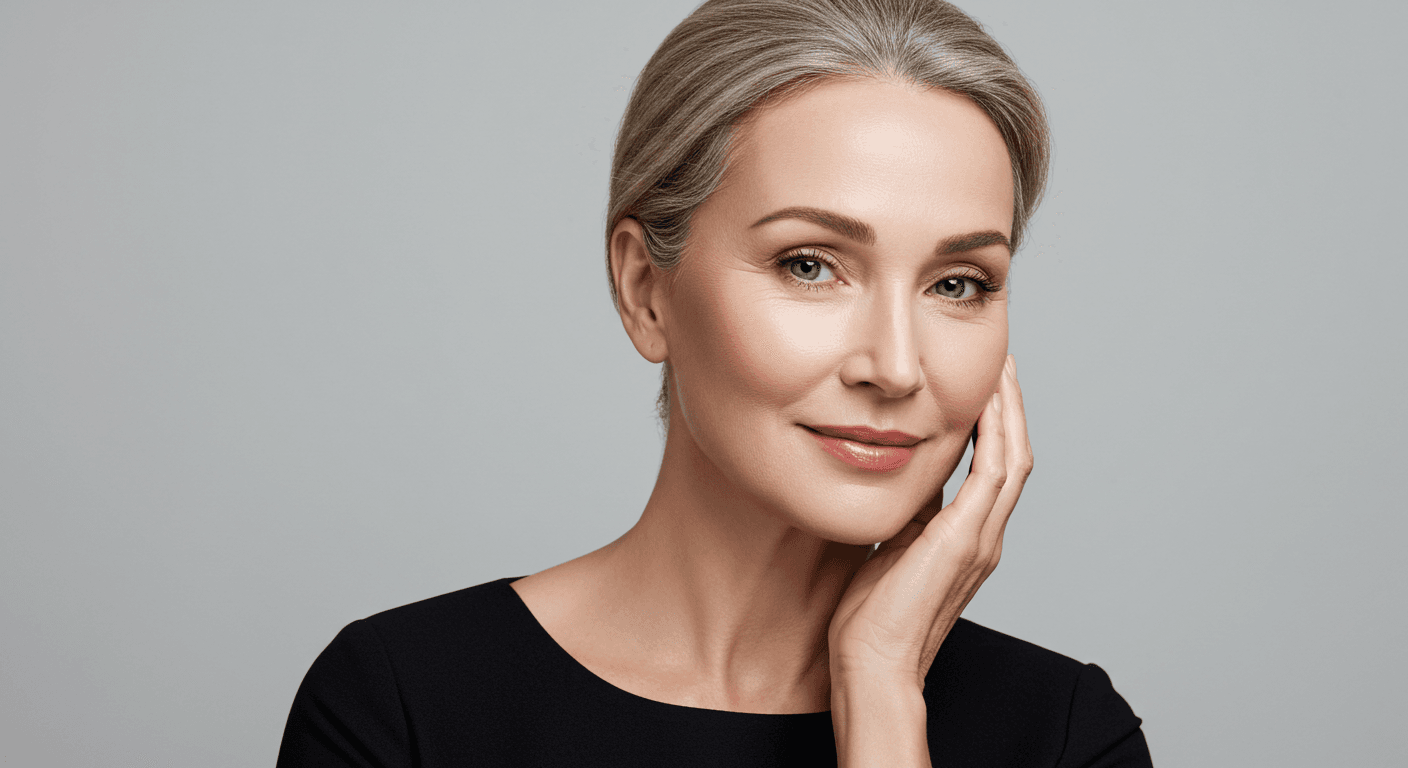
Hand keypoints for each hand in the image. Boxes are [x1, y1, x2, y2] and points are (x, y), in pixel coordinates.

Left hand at [829, 354, 1031, 689]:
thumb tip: (903, 477)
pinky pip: (992, 475)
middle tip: (1003, 364)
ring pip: (1012, 459)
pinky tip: (986, 403)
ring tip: (1002, 370)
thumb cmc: (872, 618)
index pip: (992, 469)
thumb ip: (909, 515)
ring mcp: (980, 539)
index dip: (994, 425)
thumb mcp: (892, 548)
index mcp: (967, 539)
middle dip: (1010, 407)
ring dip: (1009, 411)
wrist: (873, 663)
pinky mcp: (964, 541)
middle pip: (1014, 456)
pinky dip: (995, 435)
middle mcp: (984, 537)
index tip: (983, 386)